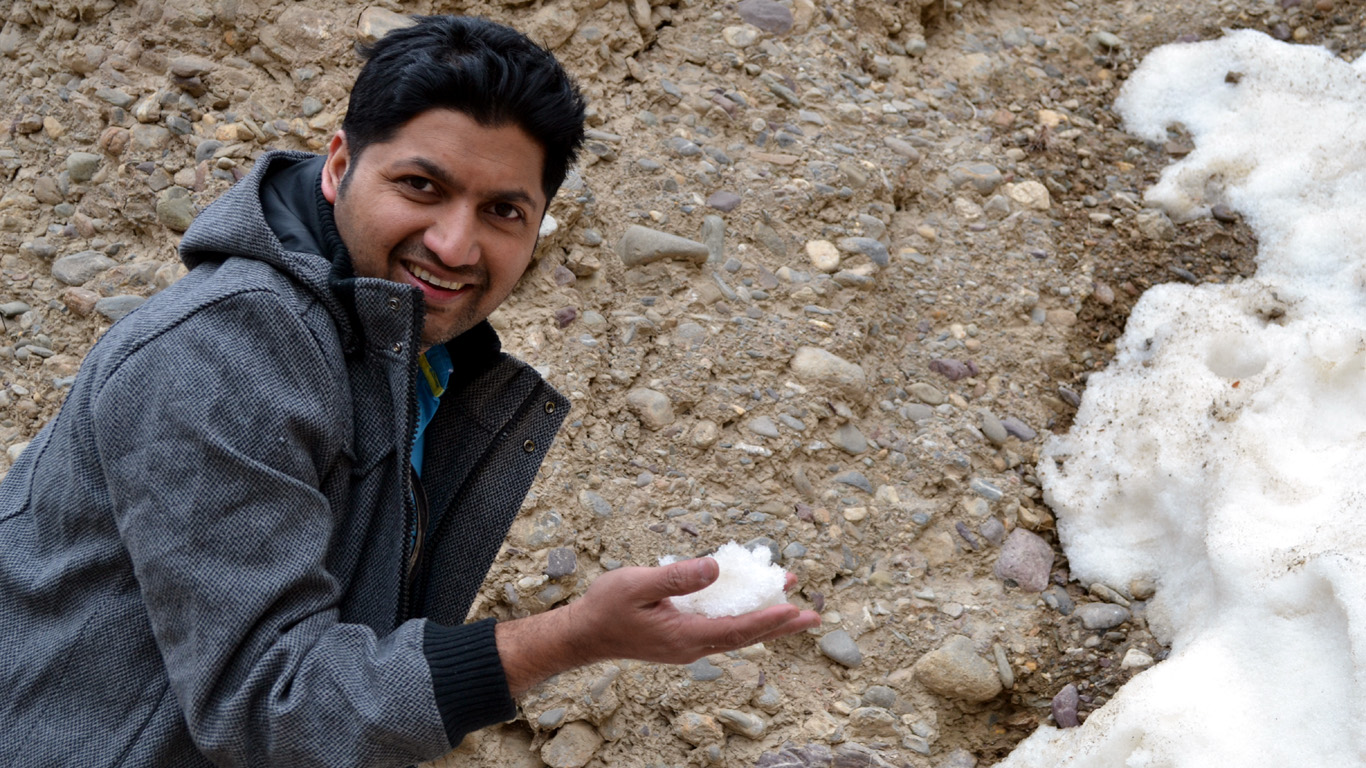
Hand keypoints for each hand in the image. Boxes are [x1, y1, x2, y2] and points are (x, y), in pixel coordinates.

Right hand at [495, 557, 819, 695]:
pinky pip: (722, 628)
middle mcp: (692, 645)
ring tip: (792, 602)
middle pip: (746, 636)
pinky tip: (751, 601)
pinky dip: (743, 616)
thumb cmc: (606, 607)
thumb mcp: (638, 584)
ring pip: (736, 633)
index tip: (795, 610)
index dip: (769, 620)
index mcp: (685, 636)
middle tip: (813, 616)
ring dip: (765, 619)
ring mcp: (688, 644)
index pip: (737, 629)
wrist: (584, 634)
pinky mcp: (683, 638)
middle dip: (780, 624)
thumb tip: (715, 567)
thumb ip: (678, 576)